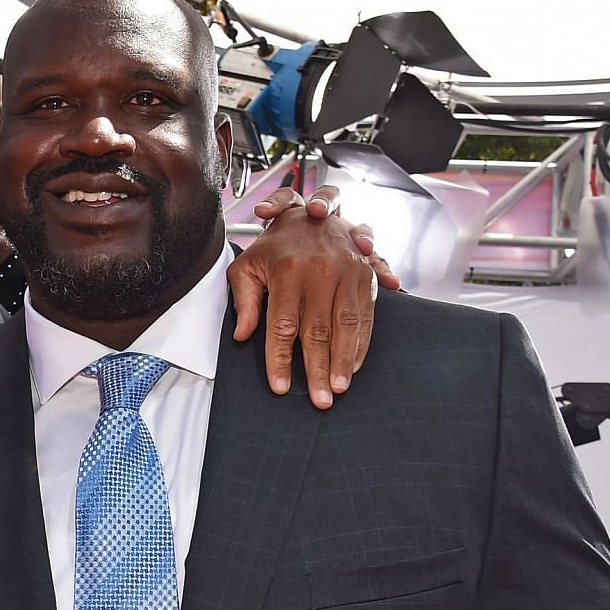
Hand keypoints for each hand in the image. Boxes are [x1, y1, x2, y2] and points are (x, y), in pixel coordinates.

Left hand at [233, 183, 397, 407]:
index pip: (282, 326)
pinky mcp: (364, 274)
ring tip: (339, 388)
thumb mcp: (248, 265)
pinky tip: (354, 364)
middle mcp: (320, 270)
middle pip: (317, 331)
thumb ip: (244, 300)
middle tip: (320, 401)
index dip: (280, 359)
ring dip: (344, 361)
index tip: (280, 387)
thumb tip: (243, 336)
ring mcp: (346, 271)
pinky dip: (362, 341)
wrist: (311, 208)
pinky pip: (366, 313)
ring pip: (346, 325)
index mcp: (287, 270)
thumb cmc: (274, 244)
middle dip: (317, 370)